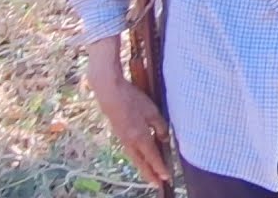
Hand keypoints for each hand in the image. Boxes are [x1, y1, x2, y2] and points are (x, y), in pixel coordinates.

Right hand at [85, 42, 170, 185]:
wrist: (110, 93)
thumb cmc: (132, 99)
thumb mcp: (152, 111)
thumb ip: (160, 126)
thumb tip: (164, 139)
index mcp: (140, 136)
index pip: (153, 157)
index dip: (160, 168)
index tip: (167, 178)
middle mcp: (130, 141)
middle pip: (142, 163)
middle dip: (150, 175)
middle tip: (158, 185)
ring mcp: (123, 138)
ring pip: (135, 158)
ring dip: (143, 168)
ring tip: (150, 176)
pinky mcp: (119, 133)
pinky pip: (130, 151)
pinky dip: (137, 158)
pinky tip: (140, 158)